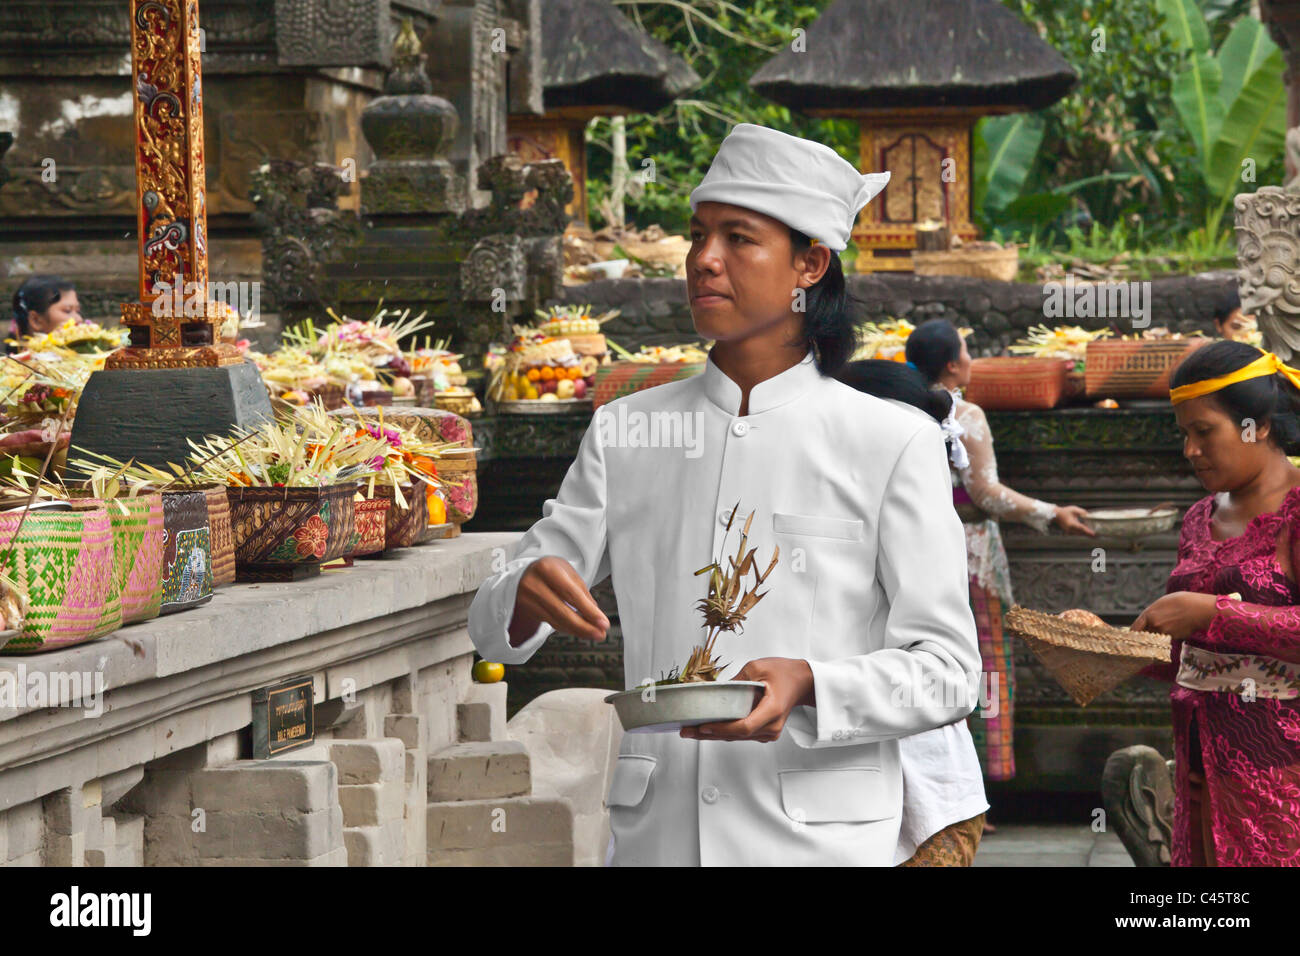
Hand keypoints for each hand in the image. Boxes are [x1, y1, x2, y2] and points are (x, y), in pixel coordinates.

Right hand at [508, 556, 608, 646]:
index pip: (570, 593)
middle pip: (561, 611)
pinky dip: (568, 629)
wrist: (525, 574)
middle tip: (600, 634)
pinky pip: (552, 623)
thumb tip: (596, 616)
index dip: (588, 610)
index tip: (603, 622)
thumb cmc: (552, 572)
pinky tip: (580, 631)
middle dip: (584, 626)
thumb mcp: (568, 573)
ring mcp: (528, 600)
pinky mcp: (529, 612)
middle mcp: (534, 584)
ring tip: (595, 634)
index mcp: (546, 569)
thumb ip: (582, 593)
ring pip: (557, 621)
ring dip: (578, 630)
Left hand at [679, 657, 813, 742]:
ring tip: (690, 730)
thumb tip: (713, 692)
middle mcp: (772, 726)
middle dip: (709, 734)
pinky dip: (725, 732)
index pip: (744, 727)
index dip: (721, 729)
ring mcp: (770, 732)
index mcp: (773, 709)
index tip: (702, 727)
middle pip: (737, 736)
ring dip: (714, 735)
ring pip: (737, 738)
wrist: (802, 681)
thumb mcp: (757, 668)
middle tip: (685, 731)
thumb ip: (736, 681)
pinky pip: (742, 735)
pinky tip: (708, 729)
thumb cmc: (783, 672)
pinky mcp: (765, 733)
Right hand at [1053, 505, 1094, 535]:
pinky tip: (1087, 532)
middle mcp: (1070, 529)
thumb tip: (1089, 515)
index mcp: (1071, 523)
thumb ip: (1082, 512)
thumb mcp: (1074, 509)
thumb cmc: (1065, 511)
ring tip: (1094, 535)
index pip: (1081, 528)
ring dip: (1086, 534)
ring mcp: (1069, 531)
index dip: (1088, 531)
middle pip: (1081, 533)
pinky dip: (1082, 533)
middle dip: (1089, 534)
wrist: (1056, 515)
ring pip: (1079, 534)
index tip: (1094, 534)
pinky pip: (1077, 533)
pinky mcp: (1069, 532)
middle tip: (1097, 536)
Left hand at [1131, 591, 1218, 639]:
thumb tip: (1148, 620)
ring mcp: (1164, 633)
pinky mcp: (1174, 638)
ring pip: (1157, 637)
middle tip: (1148, 633)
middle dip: (1145, 634)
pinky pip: (1168, 638)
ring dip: (1159, 635)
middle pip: (1145, 634)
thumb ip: (1152, 613)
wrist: (1199, 609)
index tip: (1131, 636)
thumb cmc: (1181, 601)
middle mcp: (1154, 626)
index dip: (1133, 633)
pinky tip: (1178, 627)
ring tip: (1169, 625)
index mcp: (1149, 614)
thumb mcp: (1162, 603)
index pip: (1135, 628)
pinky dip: (1170, 635)